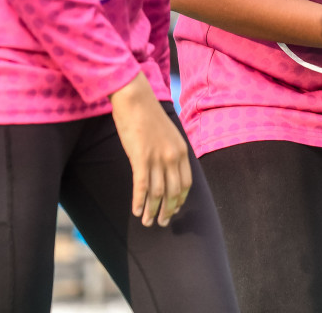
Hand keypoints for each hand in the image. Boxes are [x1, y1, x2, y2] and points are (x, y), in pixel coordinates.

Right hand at [109, 75, 191, 227]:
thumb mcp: (168, 133)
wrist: (135, 98)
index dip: (179, 200)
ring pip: (157, 193)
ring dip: (152, 211)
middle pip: (173, 192)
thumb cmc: (148, 114)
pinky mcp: (140, 157)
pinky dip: (140, 201)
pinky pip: (142, 186)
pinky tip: (136, 210)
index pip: (186, 183)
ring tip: (147, 222)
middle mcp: (172, 156)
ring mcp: (157, 158)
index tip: (174, 209)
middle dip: (168, 210)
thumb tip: (167, 168)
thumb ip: (170, 151)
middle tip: (162, 223)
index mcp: (181, 151)